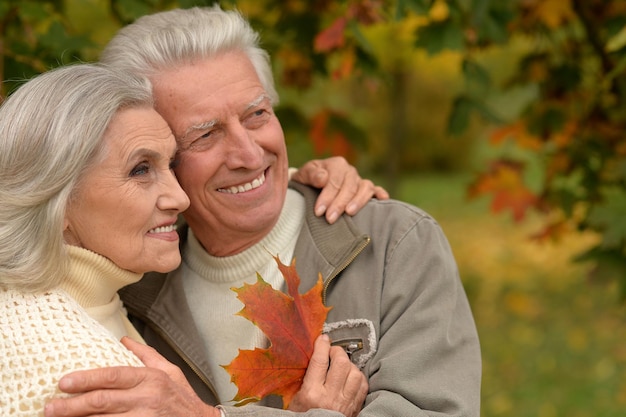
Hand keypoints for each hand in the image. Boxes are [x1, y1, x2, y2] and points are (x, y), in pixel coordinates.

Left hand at [44, 337, 219, 416]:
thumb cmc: (183, 398)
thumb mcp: (169, 371)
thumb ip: (145, 355)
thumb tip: (123, 339)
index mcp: (151, 378)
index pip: (114, 376)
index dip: (87, 379)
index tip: (64, 382)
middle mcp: (147, 398)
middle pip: (103, 401)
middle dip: (73, 405)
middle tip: (51, 407)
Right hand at [288, 335, 367, 416]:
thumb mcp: (295, 399)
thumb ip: (304, 377)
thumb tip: (313, 354)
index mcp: (311, 394)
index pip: (319, 362)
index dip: (322, 346)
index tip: (323, 339)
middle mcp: (330, 397)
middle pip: (341, 363)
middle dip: (337, 352)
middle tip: (332, 351)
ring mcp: (345, 403)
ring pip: (355, 372)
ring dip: (349, 365)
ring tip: (341, 365)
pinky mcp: (355, 408)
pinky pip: (363, 384)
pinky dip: (358, 376)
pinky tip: (350, 376)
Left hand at [292, 156, 388, 223]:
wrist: (311, 185)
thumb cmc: (308, 181)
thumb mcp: (303, 175)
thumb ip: (311, 175)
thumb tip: (323, 178)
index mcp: (336, 164)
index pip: (334, 181)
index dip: (327, 197)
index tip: (319, 212)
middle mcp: (350, 171)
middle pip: (349, 187)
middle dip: (339, 204)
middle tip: (330, 219)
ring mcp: (360, 181)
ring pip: (365, 188)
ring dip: (358, 201)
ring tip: (350, 213)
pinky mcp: (367, 190)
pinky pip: (377, 190)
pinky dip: (380, 195)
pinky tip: (382, 201)